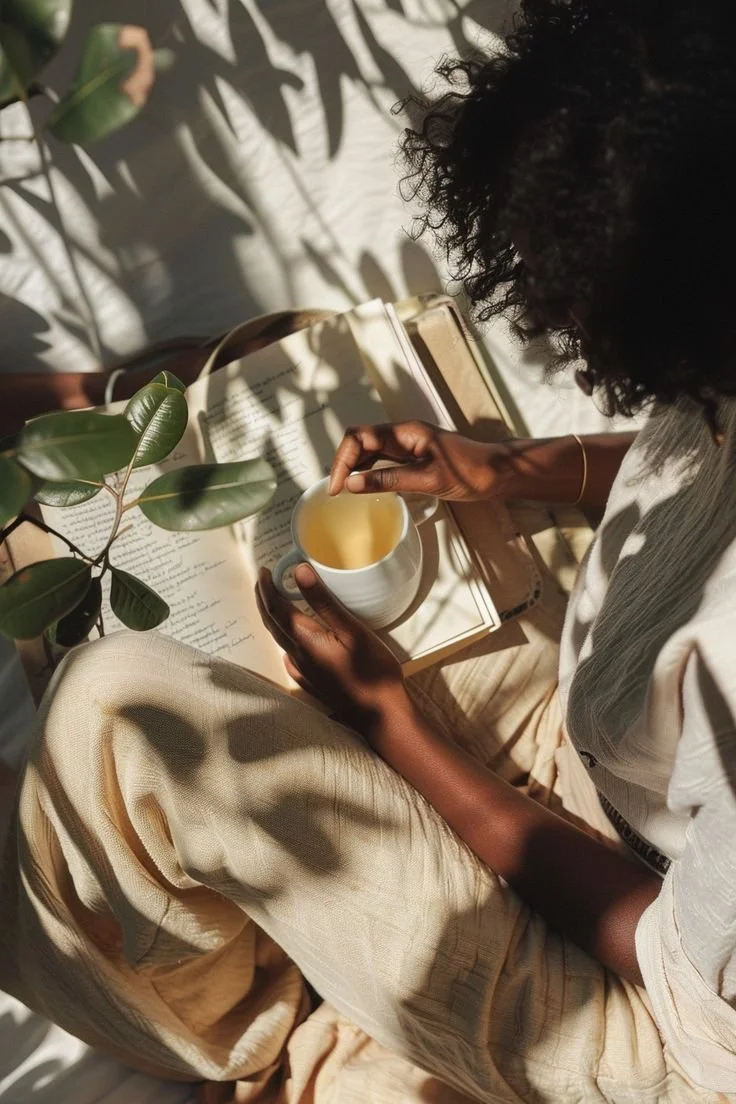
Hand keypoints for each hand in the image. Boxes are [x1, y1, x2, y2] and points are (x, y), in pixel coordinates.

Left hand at [255, 564, 410, 737]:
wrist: (381, 715)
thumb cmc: (372, 670)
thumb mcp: (352, 630)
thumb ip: (324, 601)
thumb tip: (299, 571)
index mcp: (306, 640)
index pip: (277, 609)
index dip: (267, 588)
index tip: (263, 569)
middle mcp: (299, 657)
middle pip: (273, 624)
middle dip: (264, 600)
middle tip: (262, 580)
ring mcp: (305, 673)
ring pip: (280, 641)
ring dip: (272, 619)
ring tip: (273, 603)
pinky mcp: (314, 684)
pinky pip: (291, 660)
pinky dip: (285, 644)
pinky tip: (290, 648)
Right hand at [328, 420, 511, 500]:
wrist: (498, 473)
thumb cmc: (469, 473)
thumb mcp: (427, 479)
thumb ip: (389, 480)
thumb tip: (353, 484)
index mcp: (404, 433)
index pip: (359, 437)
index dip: (343, 460)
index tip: (338, 488)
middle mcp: (402, 435)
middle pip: (361, 441)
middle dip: (344, 463)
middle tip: (337, 491)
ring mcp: (408, 445)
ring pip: (370, 450)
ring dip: (354, 467)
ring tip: (345, 490)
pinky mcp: (413, 457)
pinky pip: (382, 460)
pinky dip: (368, 471)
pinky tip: (365, 486)